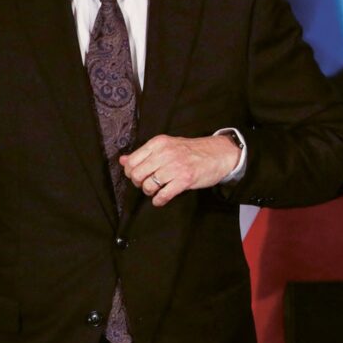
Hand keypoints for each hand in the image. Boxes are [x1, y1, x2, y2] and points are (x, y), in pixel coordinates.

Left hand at [120, 134, 241, 206]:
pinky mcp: (185, 179)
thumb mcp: (167, 146)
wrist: (219, 153)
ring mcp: (176, 166)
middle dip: (139, 183)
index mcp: (159, 143)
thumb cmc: (193, 151)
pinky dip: (159, 200)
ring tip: (156, 190)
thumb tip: (122, 160)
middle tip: (146, 184)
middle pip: (137, 174)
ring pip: (149, 185)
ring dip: (150, 192)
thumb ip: (145, 153)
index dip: (131, 172)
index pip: (132, 161)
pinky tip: (161, 199)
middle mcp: (165, 153)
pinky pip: (163, 195)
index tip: (138, 175)